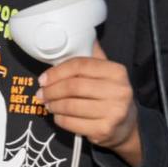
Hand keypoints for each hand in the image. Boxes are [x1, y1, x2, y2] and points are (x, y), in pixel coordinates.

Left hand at [36, 43, 140, 166]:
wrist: (126, 127)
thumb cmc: (110, 96)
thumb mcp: (107, 75)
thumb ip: (93, 58)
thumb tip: (81, 35)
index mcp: (117, 72)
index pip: (80, 65)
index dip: (57, 71)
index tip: (43, 78)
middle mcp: (119, 91)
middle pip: (73, 86)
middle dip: (51, 90)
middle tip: (41, 93)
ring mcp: (113, 112)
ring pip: (70, 105)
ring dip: (53, 104)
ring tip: (47, 104)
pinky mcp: (104, 131)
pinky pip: (72, 123)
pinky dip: (59, 119)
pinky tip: (57, 116)